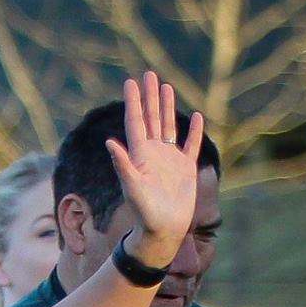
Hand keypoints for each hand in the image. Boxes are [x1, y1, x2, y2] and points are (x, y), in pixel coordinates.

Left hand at [106, 72, 203, 266]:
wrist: (162, 232)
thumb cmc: (145, 213)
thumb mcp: (132, 187)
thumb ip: (122, 164)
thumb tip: (108, 142)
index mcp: (140, 155)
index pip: (136, 122)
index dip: (134, 102)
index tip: (131, 81)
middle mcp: (153, 154)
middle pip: (151, 118)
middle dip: (150, 97)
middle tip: (148, 75)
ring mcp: (170, 160)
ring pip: (168, 127)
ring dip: (167, 107)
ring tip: (165, 87)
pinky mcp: (185, 170)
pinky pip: (190, 145)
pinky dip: (194, 131)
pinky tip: (197, 116)